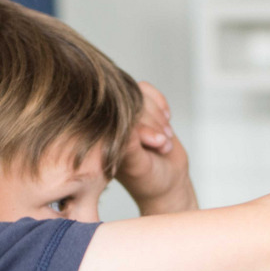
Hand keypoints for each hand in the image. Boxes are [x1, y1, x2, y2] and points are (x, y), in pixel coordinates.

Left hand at [115, 82, 197, 214]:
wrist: (168, 181)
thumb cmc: (150, 180)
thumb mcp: (140, 168)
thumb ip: (130, 149)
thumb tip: (125, 125)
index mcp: (101, 140)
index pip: (120, 119)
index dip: (144, 128)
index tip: (158, 145)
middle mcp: (109, 125)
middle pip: (131, 104)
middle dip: (154, 124)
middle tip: (163, 145)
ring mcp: (124, 114)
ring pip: (140, 95)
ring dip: (159, 117)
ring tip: (164, 140)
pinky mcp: (137, 107)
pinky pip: (146, 89)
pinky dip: (160, 103)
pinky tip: (166, 120)